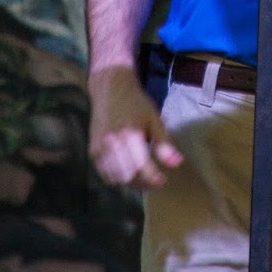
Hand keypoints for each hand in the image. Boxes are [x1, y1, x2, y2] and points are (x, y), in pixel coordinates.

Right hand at [88, 64, 183, 188]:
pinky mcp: (93, 151)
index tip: (163, 180)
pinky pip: (105, 174)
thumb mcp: (154, 119)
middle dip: (144, 182)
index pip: (142, 167)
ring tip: (142, 176)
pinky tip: (127, 170)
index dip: (154, 179)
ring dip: (131, 182)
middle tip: (153, 178)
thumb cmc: (136, 103)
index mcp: (131, 134)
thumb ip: (164, 143)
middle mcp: (113, 143)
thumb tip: (178, 163)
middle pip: (129, 176)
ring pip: (117, 178)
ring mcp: (100, 148)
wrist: (110, 89)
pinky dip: (117, 177)